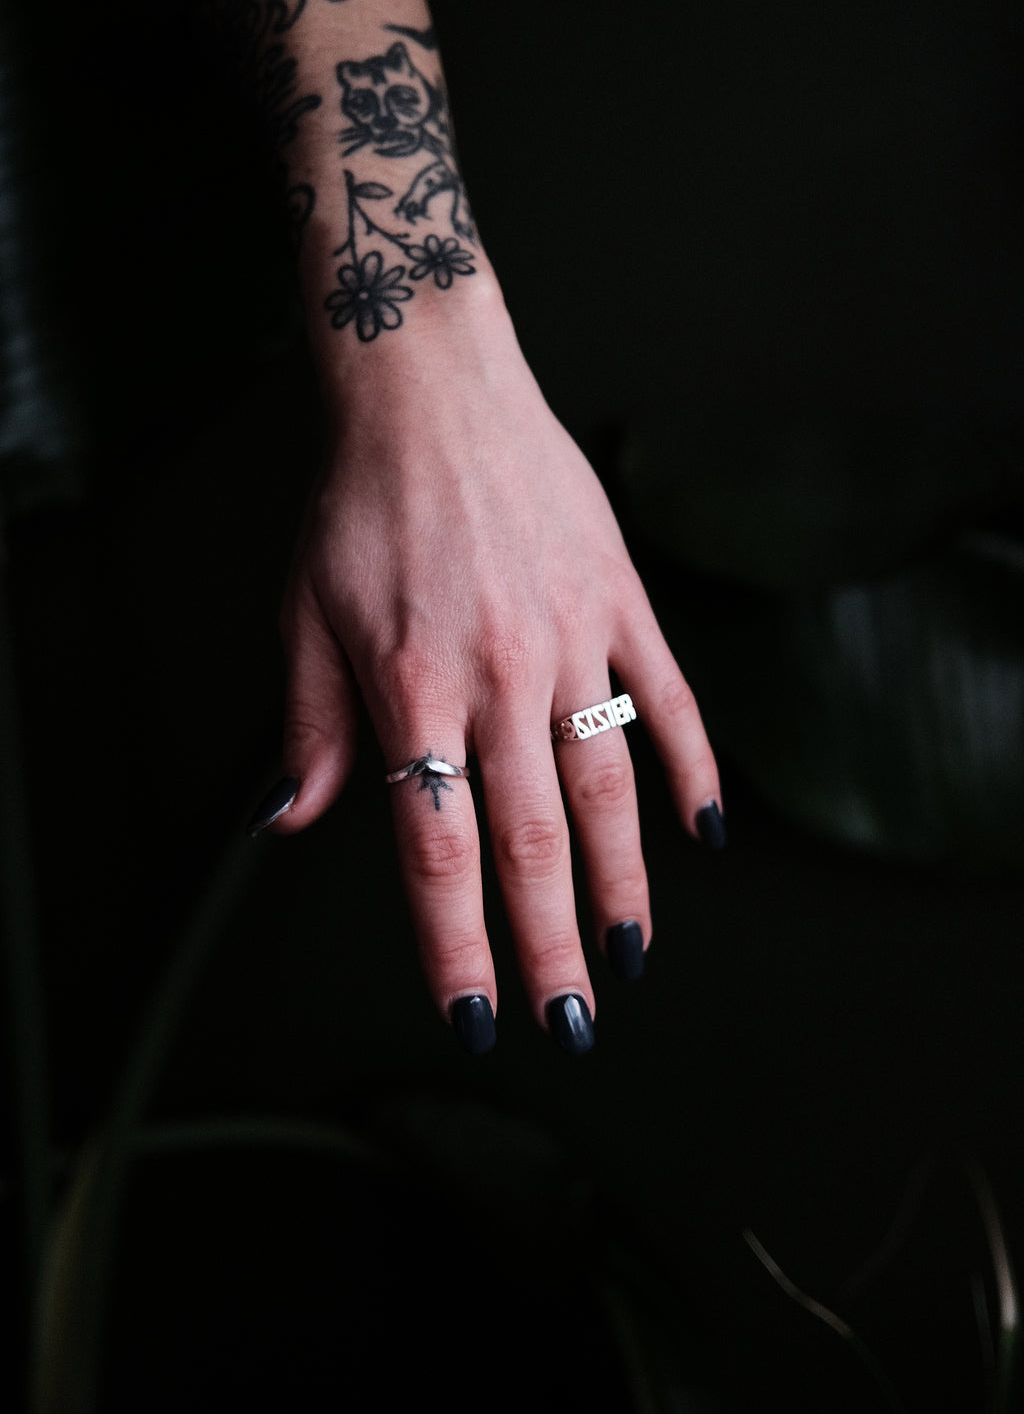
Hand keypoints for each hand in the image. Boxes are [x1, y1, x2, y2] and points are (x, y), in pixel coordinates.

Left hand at [250, 294, 723, 1052]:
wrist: (431, 389)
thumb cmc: (359, 504)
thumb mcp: (304, 613)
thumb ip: (309, 727)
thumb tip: (289, 823)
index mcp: (411, 686)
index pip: (437, 847)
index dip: (456, 943)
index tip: (474, 1017)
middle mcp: (498, 675)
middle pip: (531, 840)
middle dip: (549, 946)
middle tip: (571, 1024)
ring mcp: (571, 638)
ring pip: (607, 788)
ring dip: (622, 883)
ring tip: (630, 955)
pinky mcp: (620, 600)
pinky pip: (669, 699)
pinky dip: (692, 768)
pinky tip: (701, 834)